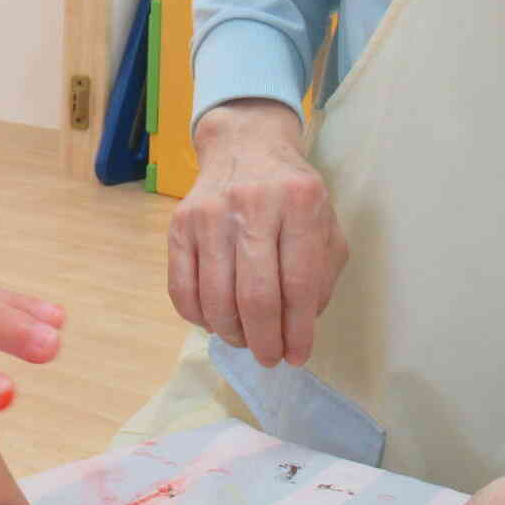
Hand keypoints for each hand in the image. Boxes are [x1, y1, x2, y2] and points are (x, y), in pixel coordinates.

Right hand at [169, 98, 346, 365]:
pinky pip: (182, 289)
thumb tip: (301, 326)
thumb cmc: (292, 194)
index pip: (299, 284)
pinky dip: (199, 317)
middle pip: (255, 297)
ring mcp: (209, 214)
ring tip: (245, 340)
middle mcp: (253, 204)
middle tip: (270, 357)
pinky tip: (216, 321)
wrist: (245, 146)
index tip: (297, 356)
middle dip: (264, 341)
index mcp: (299, 202)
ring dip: (232, 334)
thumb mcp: (325, 223)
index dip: (298, 331)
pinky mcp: (179, 224)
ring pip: (216, 299)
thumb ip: (322, 272)